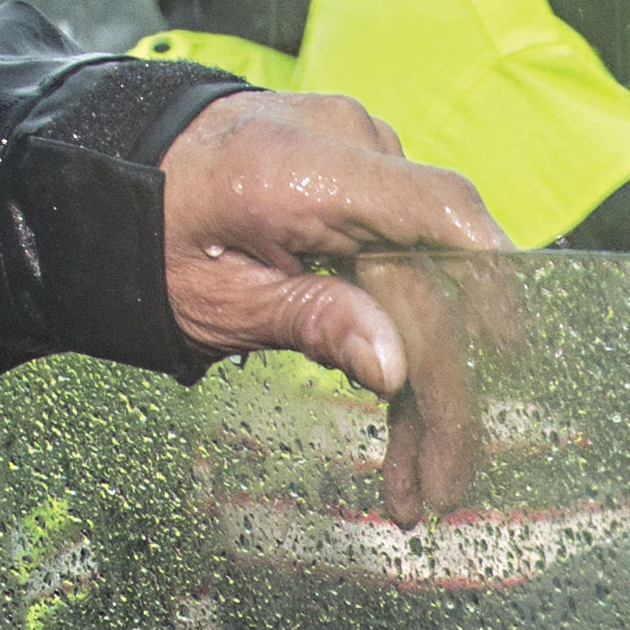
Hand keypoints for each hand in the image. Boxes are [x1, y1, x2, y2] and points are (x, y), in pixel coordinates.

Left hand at [158, 88, 521, 526]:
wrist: (125, 168)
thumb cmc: (156, 235)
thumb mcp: (218, 298)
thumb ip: (312, 322)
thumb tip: (397, 370)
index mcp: (305, 168)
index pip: (437, 214)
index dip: (489, 290)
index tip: (504, 370)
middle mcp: (350, 146)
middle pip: (437, 275)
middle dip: (446, 390)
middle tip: (443, 484)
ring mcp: (362, 158)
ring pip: (428, 284)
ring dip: (429, 385)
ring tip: (418, 480)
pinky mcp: (364, 182)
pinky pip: (404, 263)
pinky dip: (403, 340)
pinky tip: (402, 421)